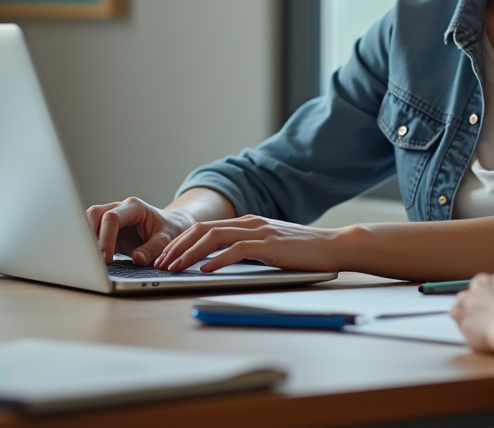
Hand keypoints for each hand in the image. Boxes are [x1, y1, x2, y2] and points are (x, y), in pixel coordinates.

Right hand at [85, 197, 194, 265]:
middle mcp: (120, 209)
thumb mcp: (167, 238)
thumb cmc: (170, 229)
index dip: (106, 238)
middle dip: (89, 235)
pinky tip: (92, 260)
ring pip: (89, 221)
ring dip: (87, 239)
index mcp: (134, 207)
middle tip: (93, 259)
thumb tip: (138, 259)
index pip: (112, 218)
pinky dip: (90, 245)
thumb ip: (154, 248)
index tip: (106, 258)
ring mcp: (112, 218)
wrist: (172, 226)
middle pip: (94, 214)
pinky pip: (92, 234)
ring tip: (90, 260)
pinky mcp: (108, 230)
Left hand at [154, 215, 341, 272]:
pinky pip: (236, 250)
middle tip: (160, 263)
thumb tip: (218, 264)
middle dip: (177, 246)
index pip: (205, 228)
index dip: (181, 242)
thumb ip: (247, 250)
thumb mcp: (270, 247)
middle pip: (202, 229)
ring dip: (189, 253)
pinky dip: (216, 260)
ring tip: (173, 267)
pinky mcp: (269, 244)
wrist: (334, 245)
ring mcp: (259, 231)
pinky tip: (204, 270)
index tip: (165, 256)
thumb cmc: (304, 252)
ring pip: (213, 237)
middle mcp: (249, 222)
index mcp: (247, 222)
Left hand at [450, 271, 493, 354]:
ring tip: (477, 321)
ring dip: (468, 307)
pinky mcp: (464, 315)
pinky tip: (468, 328)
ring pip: (463, 298)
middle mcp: (487, 285)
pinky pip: (454, 312)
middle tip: (488, 312)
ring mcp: (473, 298)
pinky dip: (459, 319)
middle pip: (478, 286)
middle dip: (481, 297)